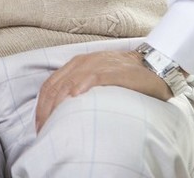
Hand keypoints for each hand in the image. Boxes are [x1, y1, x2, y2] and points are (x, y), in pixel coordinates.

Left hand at [34, 50, 172, 131]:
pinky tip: (76, 96)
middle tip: (46, 130)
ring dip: (60, 102)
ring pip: (71, 82)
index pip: (50, 85)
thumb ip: (79, 87)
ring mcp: (98, 65)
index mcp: (75, 65)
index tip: (40, 125)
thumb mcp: (95, 77)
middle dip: (47, 109)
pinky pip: (95, 76)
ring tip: (55, 120)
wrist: (153, 66)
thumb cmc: (122, 75)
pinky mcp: (114, 70)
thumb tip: (63, 111)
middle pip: (56, 86)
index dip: (41, 106)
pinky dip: (83, 85)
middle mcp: (82, 63)